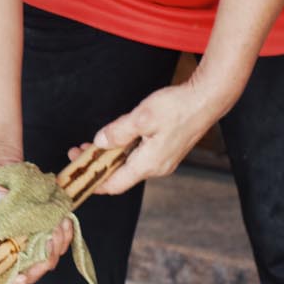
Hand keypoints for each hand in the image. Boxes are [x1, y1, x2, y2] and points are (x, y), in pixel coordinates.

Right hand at [0, 158, 74, 283]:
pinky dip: (64, 233)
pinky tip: (63, 219)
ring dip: (57, 246)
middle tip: (50, 239)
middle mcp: (6, 251)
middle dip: (42, 262)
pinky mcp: (41, 230)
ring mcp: (26, 243)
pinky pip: (57, 240)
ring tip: (58, 224)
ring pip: (45, 259)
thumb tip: (1, 198)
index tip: (22, 276)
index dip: (11, 282)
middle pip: (27, 273)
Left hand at [74, 75, 234, 195]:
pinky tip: (116, 140)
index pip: (115, 184)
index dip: (93, 183)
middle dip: (97, 166)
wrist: (207, 99)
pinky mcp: (167, 150)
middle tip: (78, 152)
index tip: (76, 177)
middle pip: (120, 175)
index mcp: (149, 164)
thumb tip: (100, 142)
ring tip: (92, 145)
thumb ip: (118, 132)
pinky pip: (139, 157)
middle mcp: (157, 167)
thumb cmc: (178, 107)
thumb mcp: (142, 117)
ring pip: (129, 165)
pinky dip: (123, 152)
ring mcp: (163, 159)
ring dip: (109, 157)